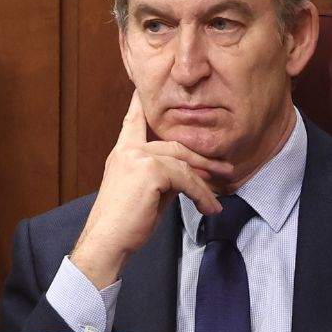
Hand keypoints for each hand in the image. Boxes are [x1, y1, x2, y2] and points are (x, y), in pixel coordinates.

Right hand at [70, 92, 227, 288]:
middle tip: (223, 168)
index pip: (132, 123)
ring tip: (217, 199)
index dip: (138, 106)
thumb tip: (185, 178)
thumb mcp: (144, 193)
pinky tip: (208, 207)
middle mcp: (129, 151)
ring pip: (183, 164)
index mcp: (122, 153)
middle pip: (174, 146)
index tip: (140, 90)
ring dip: (204, 183)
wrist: (107, 241)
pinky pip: (186, 180)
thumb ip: (161, 178)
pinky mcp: (151, 171)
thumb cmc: (123, 224)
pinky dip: (201, 195)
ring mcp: (139, 158)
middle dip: (201, 159)